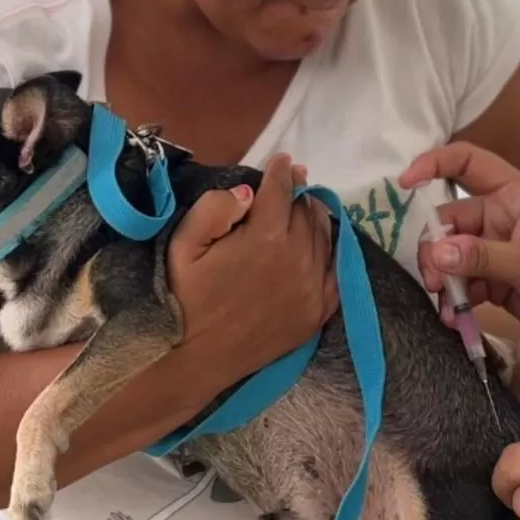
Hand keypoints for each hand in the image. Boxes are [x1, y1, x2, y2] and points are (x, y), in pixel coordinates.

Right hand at [166, 155, 336, 397]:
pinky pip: (336, 271)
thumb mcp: (183, 245)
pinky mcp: (318, 312)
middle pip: (306, 211)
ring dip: (315, 217)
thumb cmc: (186, 298)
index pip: (281, 191)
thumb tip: (249, 192)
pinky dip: (330, 251)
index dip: (281, 170)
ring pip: (325, 237)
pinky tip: (320, 244)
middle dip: (298, 192)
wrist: (197, 359)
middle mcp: (297, 259)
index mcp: (265, 237)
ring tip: (306, 207)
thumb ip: (214, 208)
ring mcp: (312, 288)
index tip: (282, 160)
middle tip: (293, 181)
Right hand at [400, 142, 519, 351]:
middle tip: (434, 280)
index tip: (404, 184)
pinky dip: (456, 301)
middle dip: (434, 249)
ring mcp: (499, 252)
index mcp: (514, 196)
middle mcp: (501, 219)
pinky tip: (455, 319)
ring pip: (453, 257)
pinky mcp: (500, 283)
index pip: (467, 162)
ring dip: (443, 280)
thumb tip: (435, 251)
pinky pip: (465, 285)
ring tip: (446, 306)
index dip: (433, 164)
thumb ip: (482, 256)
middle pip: (450, 221)